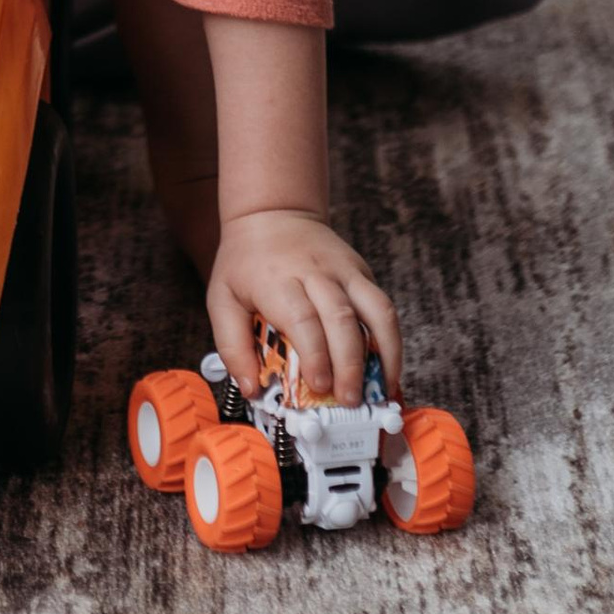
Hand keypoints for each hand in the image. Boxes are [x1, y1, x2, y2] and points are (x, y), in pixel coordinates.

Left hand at [207, 206, 400, 404]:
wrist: (272, 213)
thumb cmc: (245, 263)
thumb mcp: (221, 299)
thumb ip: (232, 346)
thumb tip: (252, 390)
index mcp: (277, 280)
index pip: (303, 320)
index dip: (316, 356)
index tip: (319, 386)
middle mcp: (315, 273)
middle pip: (342, 319)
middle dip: (349, 365)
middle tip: (349, 400)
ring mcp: (344, 270)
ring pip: (375, 310)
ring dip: (383, 354)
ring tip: (380, 390)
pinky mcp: (362, 272)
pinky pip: (384, 307)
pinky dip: (392, 340)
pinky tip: (389, 369)